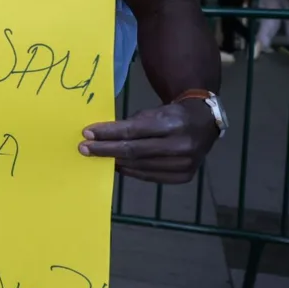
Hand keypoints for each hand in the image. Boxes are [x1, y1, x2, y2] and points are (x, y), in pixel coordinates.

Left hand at [79, 101, 218, 183]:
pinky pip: (150, 176)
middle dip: (105, 150)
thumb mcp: (154, 111)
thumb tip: (100, 136)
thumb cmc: (172, 115)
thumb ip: (131, 123)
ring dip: (115, 161)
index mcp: (173, 122)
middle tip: (84, 148)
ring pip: (140, 166)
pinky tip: (117, 165)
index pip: (133, 130)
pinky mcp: (184, 176)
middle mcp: (181, 145)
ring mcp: (185, 164)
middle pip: (134, 151)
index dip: (108, 133)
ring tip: (98, 157)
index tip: (87, 133)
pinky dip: (131, 170)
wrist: (204, 124)